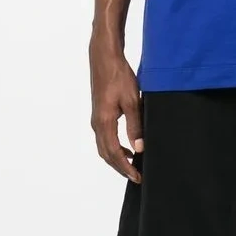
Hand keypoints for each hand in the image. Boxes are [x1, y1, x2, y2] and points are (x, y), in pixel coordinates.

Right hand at [89, 31, 142, 181]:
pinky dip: (114, 148)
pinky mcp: (99, 114)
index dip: (126, 168)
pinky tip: (128, 147)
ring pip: (104, 148)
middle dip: (121, 168)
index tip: (138, 177)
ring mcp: (96, 119)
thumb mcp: (131, 101)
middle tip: (136, 176)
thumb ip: (136, 126)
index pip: (114, 153)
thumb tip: (139, 148)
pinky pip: (105, 138)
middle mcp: (97, 124)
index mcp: (104, 122)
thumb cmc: (118, 76)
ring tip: (133, 165)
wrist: (104, 58)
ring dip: (117, 159)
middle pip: (106, 155)